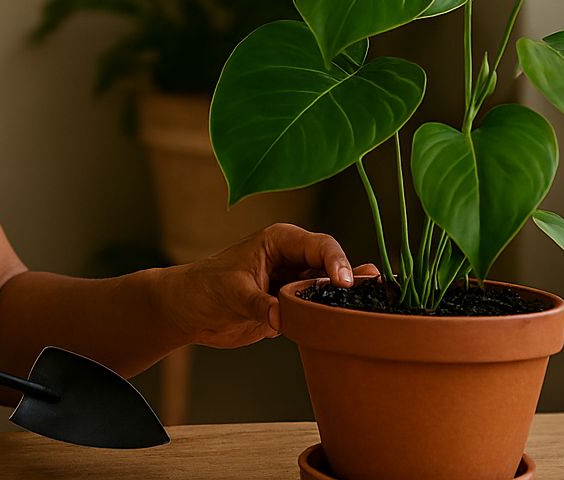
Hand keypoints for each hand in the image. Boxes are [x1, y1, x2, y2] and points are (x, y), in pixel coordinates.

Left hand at [160, 224, 378, 349]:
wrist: (188, 311)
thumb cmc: (204, 289)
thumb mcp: (232, 293)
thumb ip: (259, 304)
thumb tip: (280, 317)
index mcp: (280, 241)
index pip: (319, 246)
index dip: (337, 262)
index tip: (346, 282)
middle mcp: (292, 258)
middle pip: (332, 266)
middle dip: (352, 280)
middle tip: (374, 296)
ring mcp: (294, 283)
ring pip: (330, 288)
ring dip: (348, 298)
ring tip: (375, 307)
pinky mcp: (292, 306)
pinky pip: (319, 308)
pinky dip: (335, 315)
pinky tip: (355, 321)